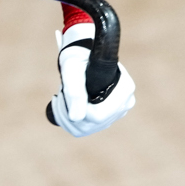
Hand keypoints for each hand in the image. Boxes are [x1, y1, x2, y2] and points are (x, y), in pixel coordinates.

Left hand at [48, 21, 135, 136]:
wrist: (80, 56)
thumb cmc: (77, 58)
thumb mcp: (73, 69)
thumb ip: (75, 91)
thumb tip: (76, 118)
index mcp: (124, 89)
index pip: (98, 115)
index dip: (78, 108)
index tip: (66, 91)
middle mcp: (125, 103)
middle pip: (91, 124)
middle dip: (68, 111)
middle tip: (60, 92)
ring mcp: (116, 112)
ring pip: (84, 129)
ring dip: (65, 116)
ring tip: (60, 96)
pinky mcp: (105, 117)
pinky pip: (83, 129)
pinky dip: (67, 120)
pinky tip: (63, 105)